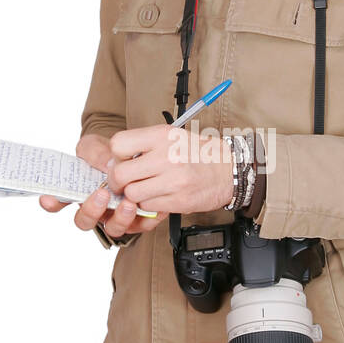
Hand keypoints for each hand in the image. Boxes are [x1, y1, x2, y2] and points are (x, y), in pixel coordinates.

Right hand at [38, 132, 159, 237]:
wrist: (133, 153)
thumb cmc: (107, 152)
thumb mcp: (96, 145)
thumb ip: (95, 153)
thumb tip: (106, 165)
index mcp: (78, 192)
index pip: (58, 201)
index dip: (52, 202)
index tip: (49, 197)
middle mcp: (94, 208)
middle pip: (85, 221)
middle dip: (91, 211)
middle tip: (101, 194)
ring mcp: (114, 215)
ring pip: (112, 228)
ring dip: (119, 218)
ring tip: (128, 203)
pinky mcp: (137, 219)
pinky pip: (140, 226)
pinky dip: (144, 218)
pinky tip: (149, 206)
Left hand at [106, 124, 232, 214]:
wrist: (228, 170)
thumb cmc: (197, 153)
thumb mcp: (171, 135)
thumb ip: (144, 143)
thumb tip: (116, 158)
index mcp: (162, 135)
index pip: (118, 144)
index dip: (116, 156)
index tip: (122, 160)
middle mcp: (166, 156)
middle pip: (120, 174)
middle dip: (117, 181)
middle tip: (123, 182)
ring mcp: (173, 180)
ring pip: (132, 194)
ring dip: (134, 195)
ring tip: (145, 189)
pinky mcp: (178, 200)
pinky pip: (148, 207)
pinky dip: (149, 204)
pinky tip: (158, 196)